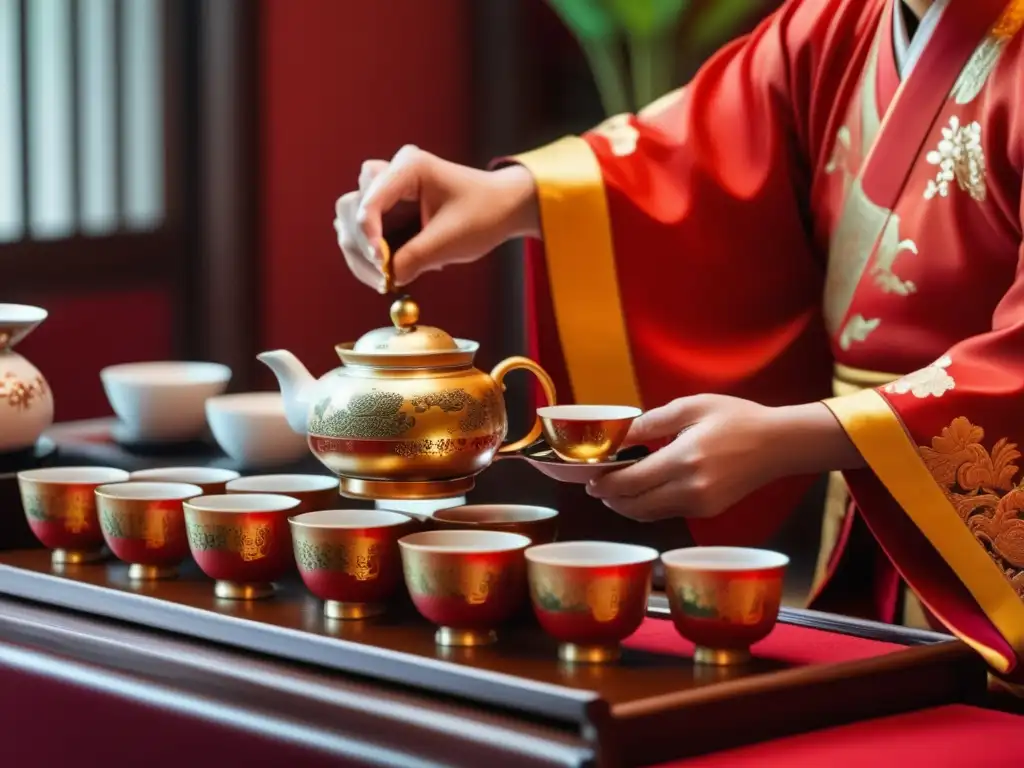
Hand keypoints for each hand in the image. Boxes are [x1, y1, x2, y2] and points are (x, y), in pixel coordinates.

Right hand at [334, 146, 539, 291]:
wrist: (502, 208)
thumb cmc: (483, 214)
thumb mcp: (450, 240)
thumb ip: (415, 259)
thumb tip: (388, 279)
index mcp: (408, 166)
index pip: (370, 200)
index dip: (369, 235)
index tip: (382, 264)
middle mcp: (391, 173)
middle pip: (351, 207)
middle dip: (361, 245)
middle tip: (382, 277)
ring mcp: (386, 191)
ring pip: (349, 220)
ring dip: (359, 252)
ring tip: (384, 280)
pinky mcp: (387, 211)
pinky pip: (362, 233)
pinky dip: (368, 256)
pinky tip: (386, 274)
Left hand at [586, 395, 862, 521]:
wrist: (778, 445)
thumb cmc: (736, 419)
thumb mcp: (691, 407)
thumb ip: (650, 422)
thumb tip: (617, 434)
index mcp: (684, 460)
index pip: (630, 482)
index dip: (604, 484)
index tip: (589, 478)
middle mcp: (690, 489)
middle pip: (634, 505)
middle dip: (610, 498)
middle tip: (596, 486)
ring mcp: (700, 504)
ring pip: (649, 514)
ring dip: (626, 506)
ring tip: (614, 491)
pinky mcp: (708, 512)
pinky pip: (667, 513)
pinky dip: (648, 506)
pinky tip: (642, 491)